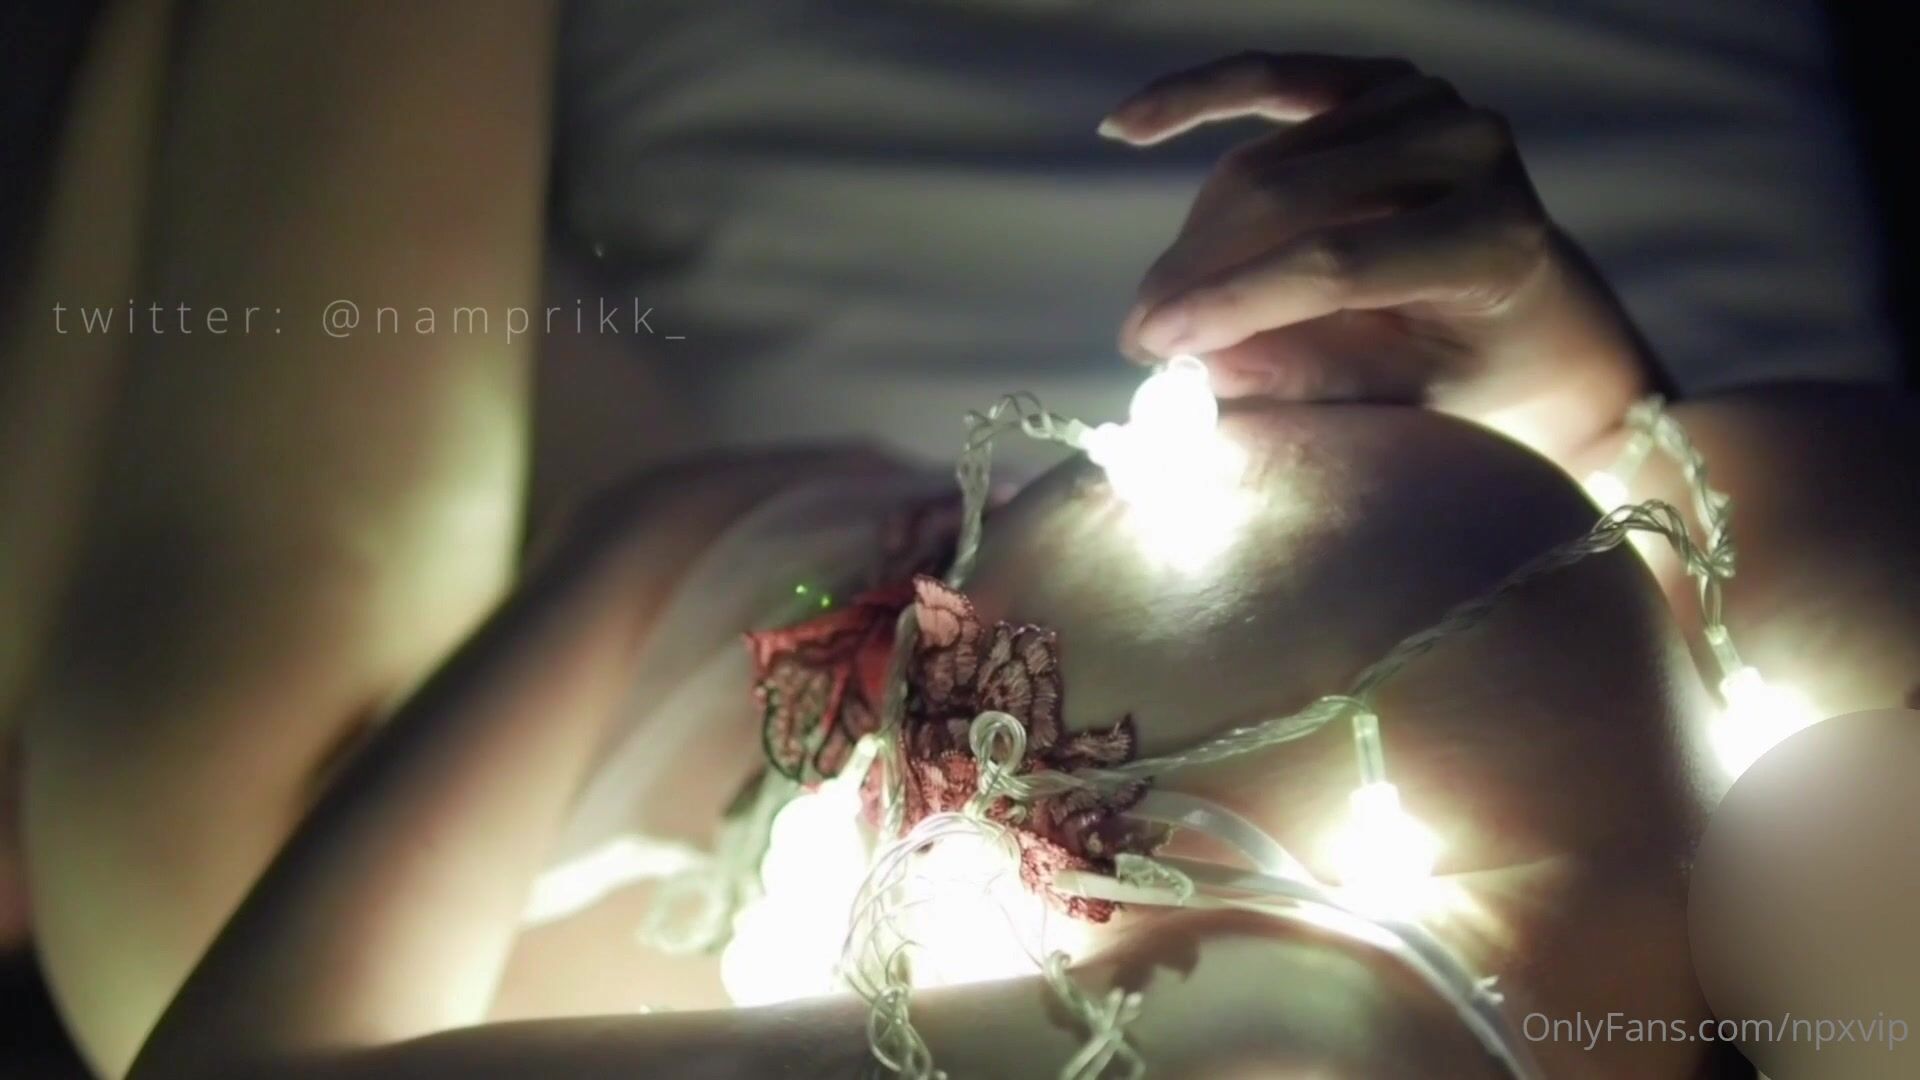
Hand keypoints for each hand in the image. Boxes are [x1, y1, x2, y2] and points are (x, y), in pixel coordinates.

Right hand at [1106, 53, 1653, 461]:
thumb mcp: (1400, 402)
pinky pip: (1267, 80)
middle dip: (1197, 272)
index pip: (1335, 261)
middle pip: (1287, 198)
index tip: (1153, 348)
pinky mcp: (1382, 82)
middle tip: (1138, 339)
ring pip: (1262, 163)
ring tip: (1162, 306)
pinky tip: (1122, 127)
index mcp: (1492, 236)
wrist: (1534, 320)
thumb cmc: (1465, 374)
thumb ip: (1307, 381)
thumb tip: (1198, 369)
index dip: (1233, 302)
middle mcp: (1468, 149)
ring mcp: (1426, 104)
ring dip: (1197, 239)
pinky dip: (1190, 99)